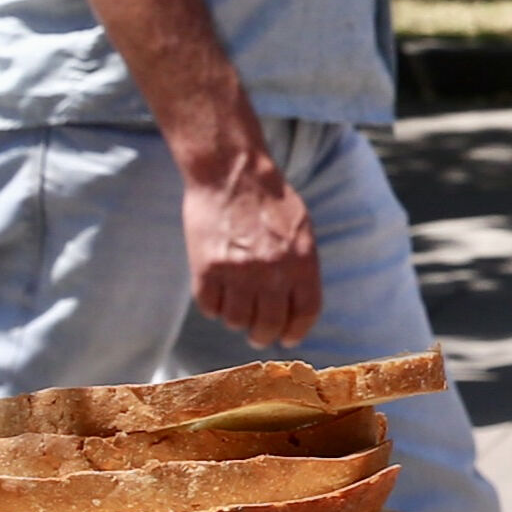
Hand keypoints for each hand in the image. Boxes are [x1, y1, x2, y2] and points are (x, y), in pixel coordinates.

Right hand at [182, 150, 321, 348]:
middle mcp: (272, 272)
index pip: (305, 313)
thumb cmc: (270, 201)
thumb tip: (296, 306)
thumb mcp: (301, 232)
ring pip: (235, 320)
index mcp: (302, 263)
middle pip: (268, 325)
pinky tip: (216, 296)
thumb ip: (302, 267)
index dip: (296, 331)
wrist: (232, 174)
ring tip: (236, 309)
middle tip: (257, 335)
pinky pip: (209, 306)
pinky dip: (213, 308)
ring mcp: (237, 272)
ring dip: (236, 320)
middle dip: (263, 335)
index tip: (288, 337)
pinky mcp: (206, 268)